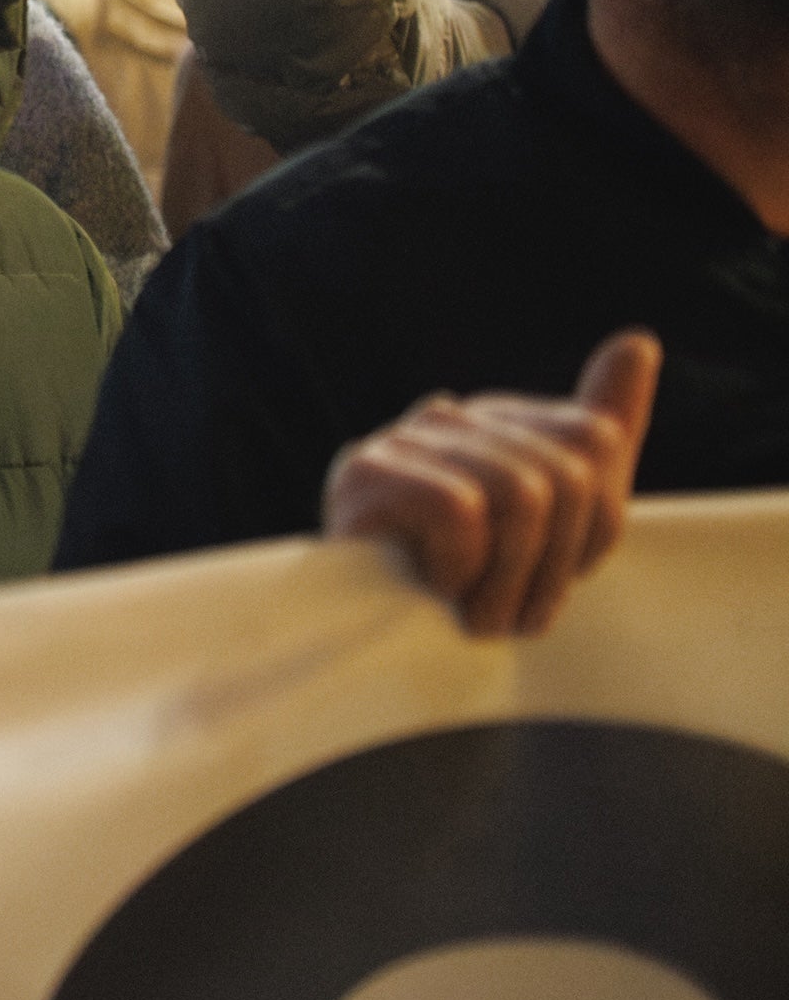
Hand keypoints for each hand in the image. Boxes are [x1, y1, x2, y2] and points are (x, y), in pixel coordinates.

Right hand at [324, 328, 655, 637]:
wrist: (379, 659)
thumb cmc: (469, 594)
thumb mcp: (559, 525)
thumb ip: (601, 436)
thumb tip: (638, 341)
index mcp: (498, 419)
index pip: (596, 441)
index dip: (592, 529)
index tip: (548, 581)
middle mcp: (448, 414)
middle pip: (566, 473)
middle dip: (553, 566)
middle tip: (513, 618)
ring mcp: (401, 437)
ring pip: (521, 493)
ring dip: (507, 581)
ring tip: (474, 617)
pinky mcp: (362, 470)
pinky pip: (460, 510)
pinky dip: (459, 567)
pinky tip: (430, 587)